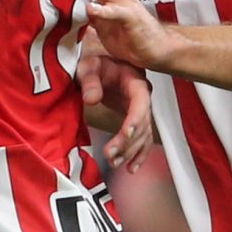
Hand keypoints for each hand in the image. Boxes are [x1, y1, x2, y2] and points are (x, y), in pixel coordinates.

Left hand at [80, 46, 155, 169]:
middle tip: (110, 154)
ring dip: (130, 151)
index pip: (141, 103)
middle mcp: (143, 98)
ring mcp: (141, 110)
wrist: (101, 65)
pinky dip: (139, 155)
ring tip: (114, 163)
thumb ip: (89, 80)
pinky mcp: (136, 120)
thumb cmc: (96, 63)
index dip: (135, 120)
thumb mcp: (89, 66)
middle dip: (127, 142)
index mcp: (135, 82)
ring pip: (142, 135)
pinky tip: (132, 168)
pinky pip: (143, 140)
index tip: (125, 133)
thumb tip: (91, 98)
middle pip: (142, 124)